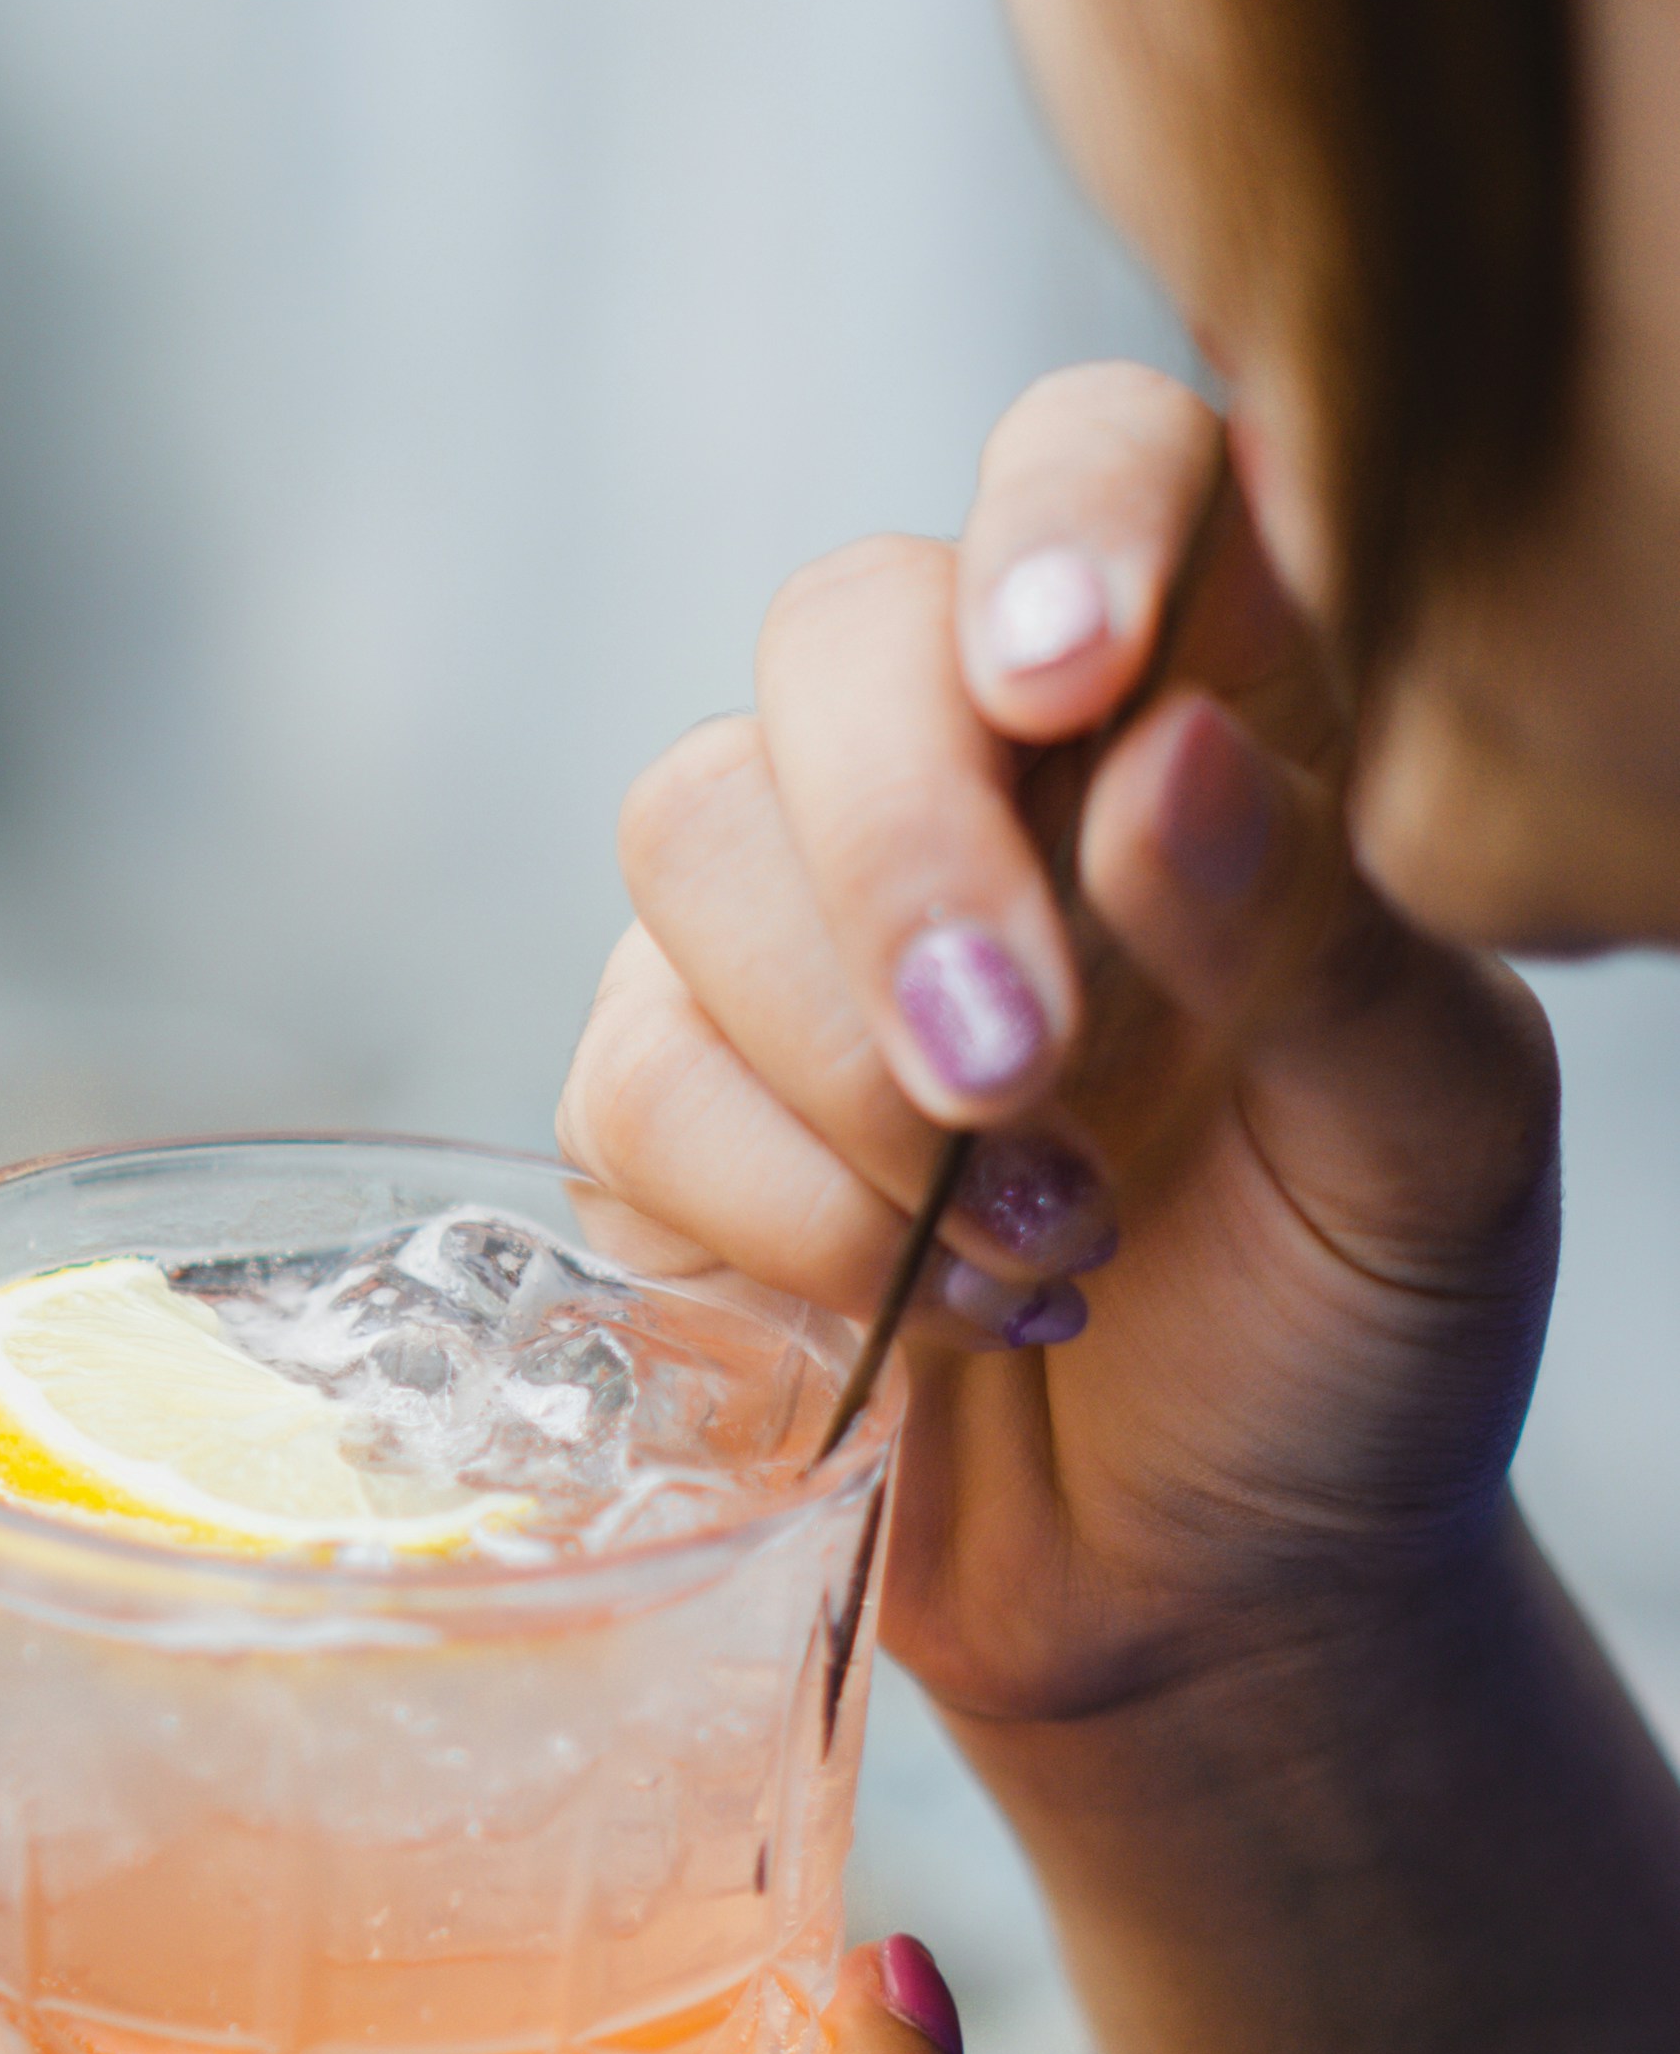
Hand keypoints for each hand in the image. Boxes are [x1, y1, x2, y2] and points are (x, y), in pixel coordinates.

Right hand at [560, 365, 1562, 1730]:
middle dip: (898, 854)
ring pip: (689, 838)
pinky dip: (779, 1217)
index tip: (1062, 681)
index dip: (1057, 519)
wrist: (1234, 1591)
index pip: (1096, 463)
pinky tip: (940, 1314)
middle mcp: (988, 780)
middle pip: (831, 635)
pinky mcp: (679, 1111)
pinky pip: (627, 1083)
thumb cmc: (1363, 1325)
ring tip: (1038, 1241)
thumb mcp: (1427, 1140)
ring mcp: (805, 934)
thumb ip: (1313, 938)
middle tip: (1014, 1069)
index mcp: (1208, 705)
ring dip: (847, 1074)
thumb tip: (1154, 765)